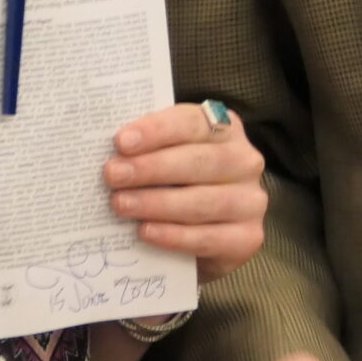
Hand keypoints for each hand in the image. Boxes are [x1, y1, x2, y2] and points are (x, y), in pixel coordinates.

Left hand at [104, 101, 267, 280]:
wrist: (207, 235)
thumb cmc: (180, 185)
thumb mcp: (169, 157)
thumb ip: (149, 150)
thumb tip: (110, 154)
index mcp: (225, 128)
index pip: (193, 123)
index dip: (157, 131)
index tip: (121, 142)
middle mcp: (245, 161)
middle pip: (199, 161)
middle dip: (152, 168)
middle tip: (113, 175)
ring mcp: (250, 201)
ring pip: (203, 201)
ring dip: (157, 203)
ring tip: (120, 205)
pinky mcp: (247, 237)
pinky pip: (208, 237)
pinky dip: (174, 236)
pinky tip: (145, 232)